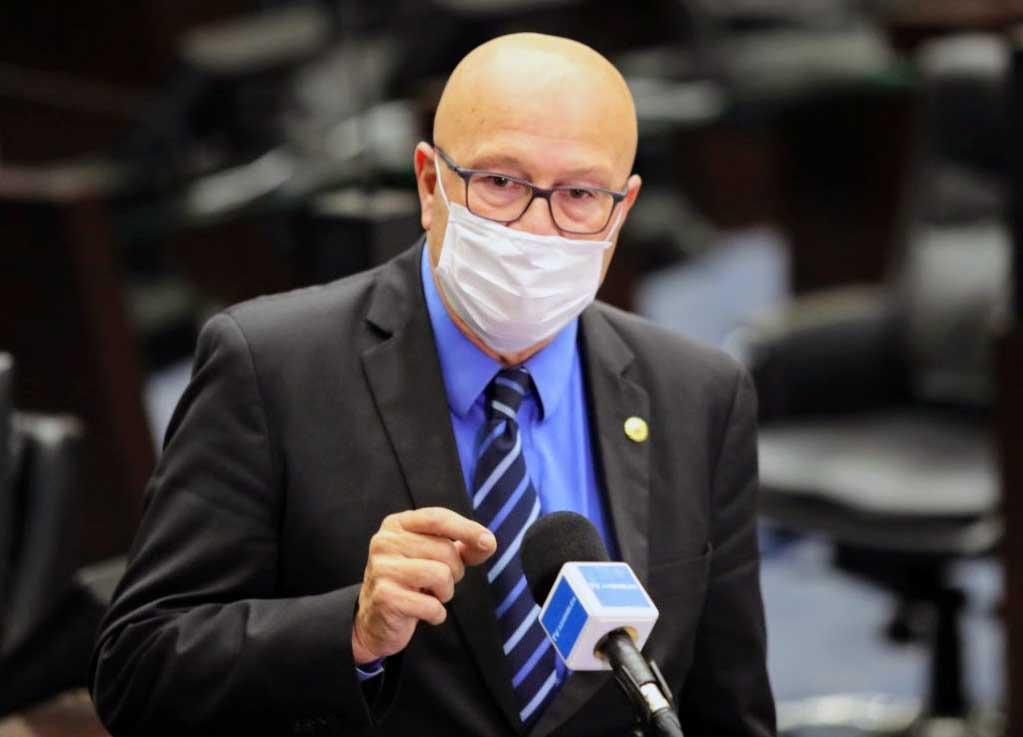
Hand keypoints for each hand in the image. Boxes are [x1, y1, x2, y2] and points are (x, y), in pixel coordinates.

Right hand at [352, 507, 496, 663]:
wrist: (376, 620)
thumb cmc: (412, 582)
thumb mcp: (435, 557)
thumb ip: (463, 546)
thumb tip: (488, 542)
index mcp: (397, 524)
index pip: (437, 518)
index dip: (466, 528)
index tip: (488, 542)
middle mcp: (385, 541)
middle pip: (444, 550)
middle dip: (454, 571)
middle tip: (438, 583)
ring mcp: (382, 568)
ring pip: (440, 575)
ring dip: (445, 592)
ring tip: (431, 595)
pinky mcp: (384, 597)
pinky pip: (431, 605)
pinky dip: (436, 613)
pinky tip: (423, 612)